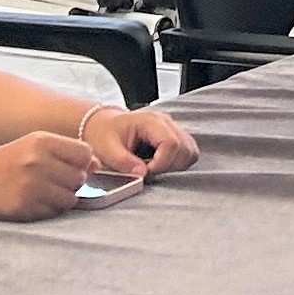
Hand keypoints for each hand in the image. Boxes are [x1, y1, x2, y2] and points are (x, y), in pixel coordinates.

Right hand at [0, 131, 101, 219]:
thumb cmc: (5, 163)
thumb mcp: (32, 146)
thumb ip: (65, 152)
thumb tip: (96, 163)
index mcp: (41, 141)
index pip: (85, 153)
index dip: (81, 163)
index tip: (69, 166)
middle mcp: (37, 162)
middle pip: (79, 177)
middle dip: (71, 182)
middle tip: (50, 182)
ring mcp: (31, 186)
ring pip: (70, 197)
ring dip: (61, 198)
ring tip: (42, 192)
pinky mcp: (25, 207)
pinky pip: (54, 212)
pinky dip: (48, 209)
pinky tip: (32, 201)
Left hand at [83, 106, 197, 177]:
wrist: (103, 126)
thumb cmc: (104, 135)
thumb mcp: (107, 149)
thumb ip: (124, 162)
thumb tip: (143, 174)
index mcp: (150, 121)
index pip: (171, 143)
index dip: (161, 163)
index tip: (145, 172)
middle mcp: (166, 122)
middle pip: (185, 148)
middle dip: (169, 166)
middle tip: (148, 171)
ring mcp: (173, 129)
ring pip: (190, 152)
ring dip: (175, 166)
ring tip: (154, 168)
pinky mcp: (175, 137)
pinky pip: (188, 153)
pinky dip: (177, 164)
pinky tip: (159, 165)